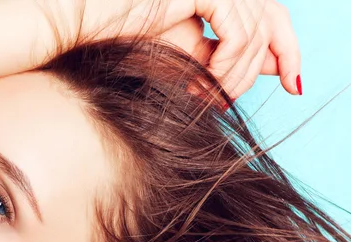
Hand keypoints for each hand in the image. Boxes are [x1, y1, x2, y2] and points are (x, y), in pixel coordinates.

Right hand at [49, 0, 300, 99]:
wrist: (78, 24)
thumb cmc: (119, 41)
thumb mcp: (180, 58)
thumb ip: (216, 64)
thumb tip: (245, 85)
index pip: (265, 15)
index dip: (285, 45)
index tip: (291, 81)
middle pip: (272, 15)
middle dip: (286, 52)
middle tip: (279, 88)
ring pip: (256, 30)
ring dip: (240, 74)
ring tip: (212, 98)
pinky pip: (237, 30)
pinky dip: (229, 64)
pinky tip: (207, 84)